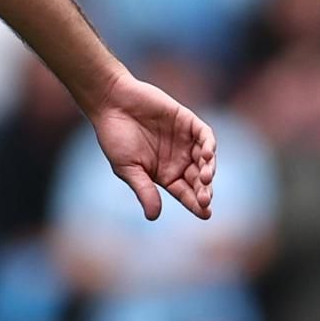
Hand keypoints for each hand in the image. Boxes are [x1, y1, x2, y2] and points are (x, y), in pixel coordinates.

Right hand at [89, 73, 217, 219]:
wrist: (110, 102)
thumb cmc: (114, 137)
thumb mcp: (127, 168)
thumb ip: (144, 190)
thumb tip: (153, 217)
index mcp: (165, 174)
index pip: (186, 193)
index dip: (196, 204)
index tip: (205, 214)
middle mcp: (178, 159)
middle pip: (199, 180)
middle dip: (204, 191)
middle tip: (205, 199)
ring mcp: (185, 140)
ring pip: (206, 160)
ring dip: (208, 171)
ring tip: (205, 179)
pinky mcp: (187, 121)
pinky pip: (205, 136)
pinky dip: (209, 146)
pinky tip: (204, 155)